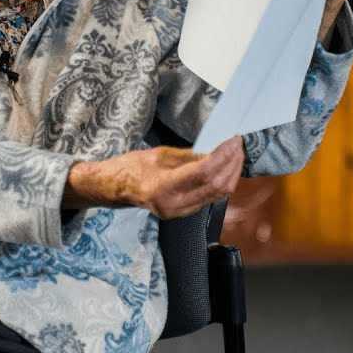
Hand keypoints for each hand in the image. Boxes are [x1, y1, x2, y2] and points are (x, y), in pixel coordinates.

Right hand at [64, 137, 243, 218]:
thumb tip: (216, 149)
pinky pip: (211, 197)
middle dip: (232, 163)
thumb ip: (190, 155)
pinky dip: (222, 181)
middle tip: (237, 143)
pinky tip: (225, 166)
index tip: (233, 140)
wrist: (114, 189)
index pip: (204, 172)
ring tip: (235, 152)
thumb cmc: (129, 168)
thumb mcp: (159, 154)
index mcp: (162, 188)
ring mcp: (180, 213)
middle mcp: (173, 205)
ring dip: (231, 172)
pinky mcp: (185, 213)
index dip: (223, 155)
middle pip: (216, 186)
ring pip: (218, 194)